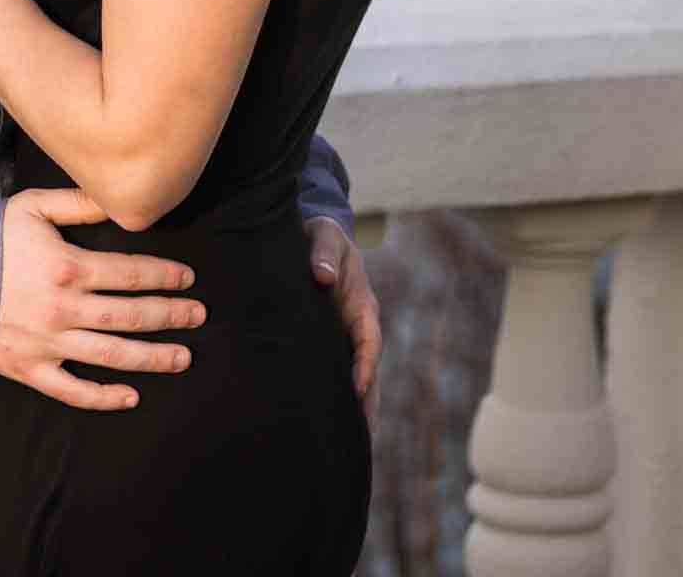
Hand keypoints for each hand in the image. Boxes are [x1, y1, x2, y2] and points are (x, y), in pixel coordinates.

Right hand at [0, 188, 205, 410]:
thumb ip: (78, 203)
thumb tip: (117, 200)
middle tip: (199, 316)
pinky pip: (73, 391)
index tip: (188, 278)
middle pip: (130, 315)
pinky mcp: (30, 369)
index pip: (131, 274)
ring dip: (152, 357)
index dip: (164, 276)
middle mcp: (64, 309)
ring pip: (112, 356)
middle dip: (170, 315)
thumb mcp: (33, 206)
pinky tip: (131, 395)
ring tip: (183, 357)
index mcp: (68, 267)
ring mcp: (48, 343)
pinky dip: (103, 397)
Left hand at [306, 216, 381, 428]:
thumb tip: (322, 276)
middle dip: (367, 404)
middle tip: (361, 440)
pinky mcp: (328, 344)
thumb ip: (323, 253)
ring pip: (353, 380)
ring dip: (355, 410)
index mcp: (363, 306)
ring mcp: (345, 339)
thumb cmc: (321, 235)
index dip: (365, 367)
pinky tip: (327, 424)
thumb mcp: (324, 235)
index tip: (358, 391)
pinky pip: (336, 374)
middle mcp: (358, 328)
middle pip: (367, 372)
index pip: (369, 342)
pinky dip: (337, 398)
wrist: (313, 236)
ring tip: (349, 448)